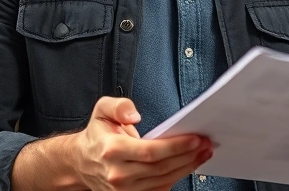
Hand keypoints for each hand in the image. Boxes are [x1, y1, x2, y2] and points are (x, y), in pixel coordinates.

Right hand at [71, 97, 213, 190]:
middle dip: (188, 156)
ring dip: (187, 167)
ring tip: (203, 153)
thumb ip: (118, 106)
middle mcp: (118, 174)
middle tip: (206, 144)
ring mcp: (124, 190)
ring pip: (164, 180)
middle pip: (161, 167)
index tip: (195, 138)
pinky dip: (177, 177)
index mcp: (112, 150)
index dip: (176, 146)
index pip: (150, 152)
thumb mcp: (102, 110)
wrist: (82, 162)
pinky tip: (189, 165)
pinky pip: (160, 189)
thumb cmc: (98, 135)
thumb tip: (134, 115)